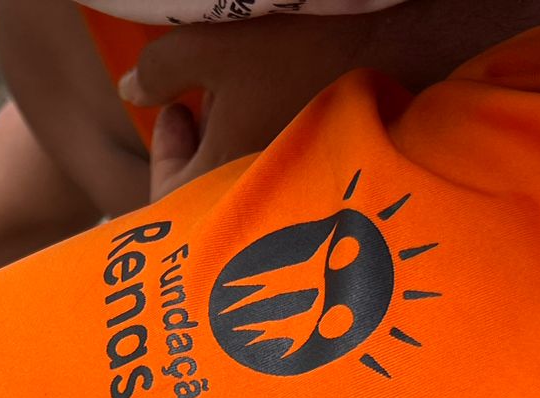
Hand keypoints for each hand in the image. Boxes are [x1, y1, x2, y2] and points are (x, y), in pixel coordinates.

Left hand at [118, 16, 381, 198]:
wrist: (408, 51)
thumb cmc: (305, 52)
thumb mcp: (215, 47)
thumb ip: (162, 69)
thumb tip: (131, 90)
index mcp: (219, 188)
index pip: (171, 199)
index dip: (166, 153)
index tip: (175, 110)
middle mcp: (261, 209)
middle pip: (213, 193)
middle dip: (201, 147)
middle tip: (203, 103)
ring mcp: (298, 200)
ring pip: (251, 181)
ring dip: (237, 141)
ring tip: (243, 95)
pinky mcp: (334, 183)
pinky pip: (290, 175)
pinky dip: (274, 145)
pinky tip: (284, 104)